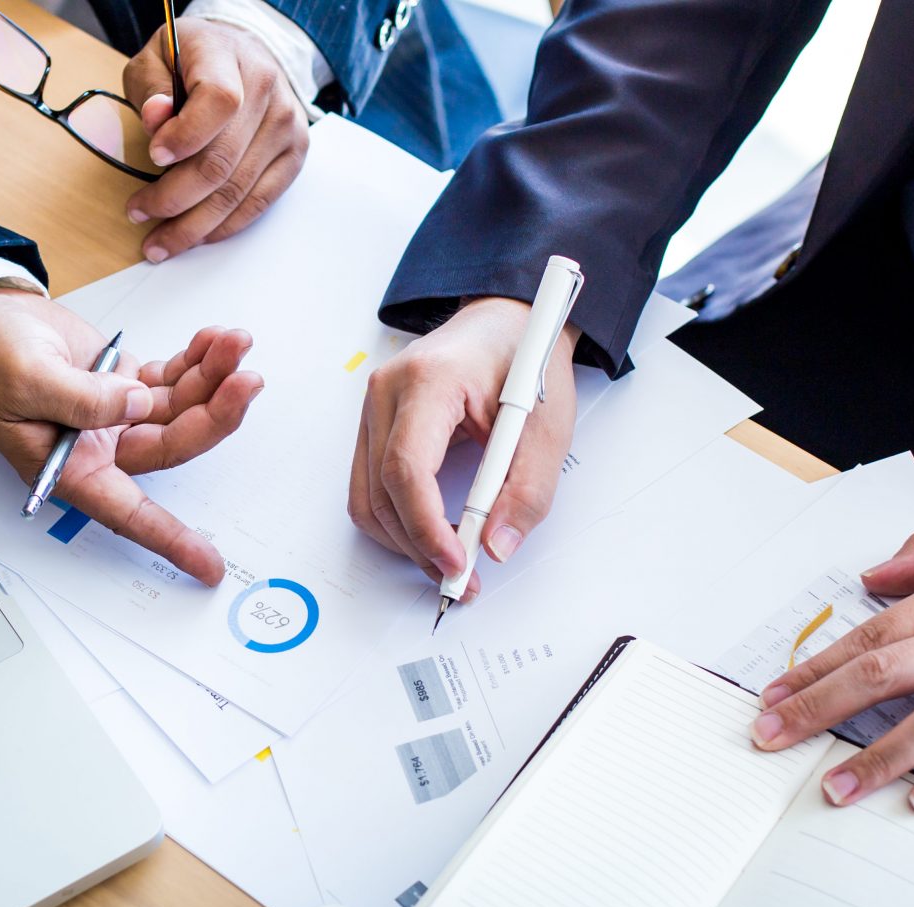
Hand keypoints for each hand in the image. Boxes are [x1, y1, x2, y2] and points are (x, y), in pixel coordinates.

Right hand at [0, 287, 263, 585]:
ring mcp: (118, 416)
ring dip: (214, 378)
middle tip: (244, 381)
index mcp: (73, 468)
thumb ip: (82, 398)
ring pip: (183, 409)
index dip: (169, 539)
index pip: (129, 513)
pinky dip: (198, 362)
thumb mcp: (25, 380)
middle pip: (174, 445)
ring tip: (232, 343)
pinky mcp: (126, 385)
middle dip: (215, 414)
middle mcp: (102, 449)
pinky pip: (175, 381)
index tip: (207, 566)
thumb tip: (137, 402)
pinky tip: (213, 342)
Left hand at [121, 18, 308, 261]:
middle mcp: (266, 89)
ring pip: (238, 191)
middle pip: (222, 160)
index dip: (185, 136)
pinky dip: (224, 226)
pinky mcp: (294, 153)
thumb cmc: (192, 58)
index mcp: (228, 57)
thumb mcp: (157, 57)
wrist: (242, 53)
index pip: (218, 102)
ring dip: (193, 225)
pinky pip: (259, 201)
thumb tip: (156, 118)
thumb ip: (150, 86)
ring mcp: (285, 124)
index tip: (154, 156)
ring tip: (158, 242)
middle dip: (173, 198)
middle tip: (137, 213)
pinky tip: (196, 236)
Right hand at [347, 298, 577, 594]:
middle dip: (418, 546)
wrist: (505, 321)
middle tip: (462, 579)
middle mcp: (386, 391)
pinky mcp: (373, 426)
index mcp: (429, 380)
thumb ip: (526, 489)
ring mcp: (372, 408)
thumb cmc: (524, 358)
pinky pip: (370, 488)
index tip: (459, 562)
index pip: (407, 467)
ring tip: (450, 562)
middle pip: (381, 492)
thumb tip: (496, 546)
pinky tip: (432, 535)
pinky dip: (397, 521)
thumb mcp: (546, 425)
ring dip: (404, 541)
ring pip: (367, 498)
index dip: (427, 526)